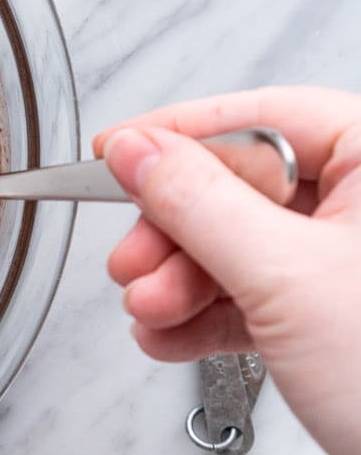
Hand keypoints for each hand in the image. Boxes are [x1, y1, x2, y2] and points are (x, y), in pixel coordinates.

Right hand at [96, 86, 360, 454]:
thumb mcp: (283, 276)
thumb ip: (198, 203)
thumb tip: (137, 153)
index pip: (264, 119)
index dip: (180, 135)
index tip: (116, 153)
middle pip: (241, 188)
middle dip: (174, 235)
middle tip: (131, 262)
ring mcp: (351, 268)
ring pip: (239, 247)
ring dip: (180, 283)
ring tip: (151, 313)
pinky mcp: (335, 320)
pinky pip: (253, 297)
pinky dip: (204, 317)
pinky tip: (170, 335)